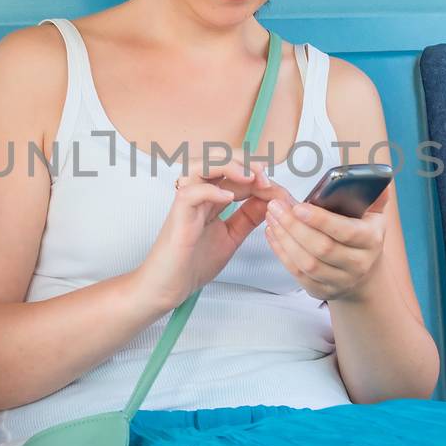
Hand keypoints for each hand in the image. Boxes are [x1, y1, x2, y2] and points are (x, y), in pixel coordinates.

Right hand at [133, 159, 282, 311]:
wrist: (168, 287)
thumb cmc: (191, 264)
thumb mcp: (231, 237)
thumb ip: (248, 218)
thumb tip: (269, 201)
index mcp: (210, 198)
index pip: (234, 173)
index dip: (257, 175)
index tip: (277, 188)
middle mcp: (198, 195)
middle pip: (216, 158)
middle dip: (244, 161)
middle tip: (264, 176)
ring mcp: (186, 203)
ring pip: (201, 166)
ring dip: (227, 166)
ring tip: (248, 177)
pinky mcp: (178, 215)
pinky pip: (191, 192)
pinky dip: (211, 190)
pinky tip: (229, 198)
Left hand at [263, 191, 388, 301]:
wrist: (364, 274)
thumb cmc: (363, 236)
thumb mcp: (374, 216)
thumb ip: (373, 196)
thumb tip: (376, 176)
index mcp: (371, 240)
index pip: (346, 232)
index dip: (320, 220)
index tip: (298, 206)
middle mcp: (358, 264)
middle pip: (322, 248)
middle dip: (294, 227)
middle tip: (275, 207)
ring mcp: (339, 281)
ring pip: (307, 263)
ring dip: (284, 239)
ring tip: (272, 218)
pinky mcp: (321, 291)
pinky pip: (297, 273)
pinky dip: (281, 253)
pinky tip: (272, 234)